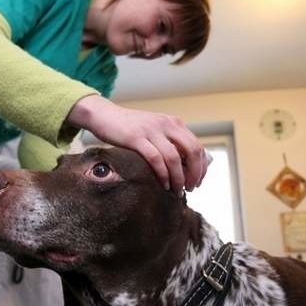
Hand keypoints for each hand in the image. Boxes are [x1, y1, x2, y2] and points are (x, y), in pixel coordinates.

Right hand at [67, 95, 210, 194]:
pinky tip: (164, 184)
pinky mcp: (136, 138)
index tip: (198, 181)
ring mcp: (152, 130)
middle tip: (191, 188)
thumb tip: (185, 166)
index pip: (198, 146)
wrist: (104, 115)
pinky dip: (163, 174)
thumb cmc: (129, 127)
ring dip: (179, 178)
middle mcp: (166, 124)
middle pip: (192, 151)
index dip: (202, 167)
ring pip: (175, 158)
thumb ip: (169, 142)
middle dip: (195, 173)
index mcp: (174, 123)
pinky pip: (156, 159)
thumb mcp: (155, 130)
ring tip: (177, 191)